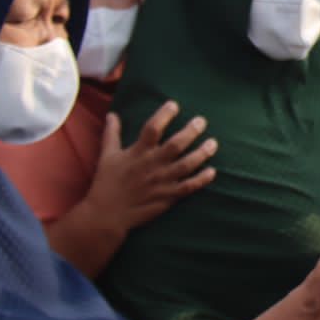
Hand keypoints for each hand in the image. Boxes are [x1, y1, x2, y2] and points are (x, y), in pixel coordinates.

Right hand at [84, 103, 217, 229]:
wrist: (107, 214)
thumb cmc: (106, 183)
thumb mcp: (107, 155)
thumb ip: (112, 133)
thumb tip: (112, 114)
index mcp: (138, 152)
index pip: (152, 128)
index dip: (164, 115)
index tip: (174, 105)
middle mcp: (152, 165)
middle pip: (176, 145)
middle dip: (191, 131)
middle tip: (201, 121)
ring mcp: (161, 182)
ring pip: (186, 165)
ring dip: (202, 153)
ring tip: (213, 143)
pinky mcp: (167, 197)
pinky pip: (188, 187)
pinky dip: (201, 180)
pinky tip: (212, 171)